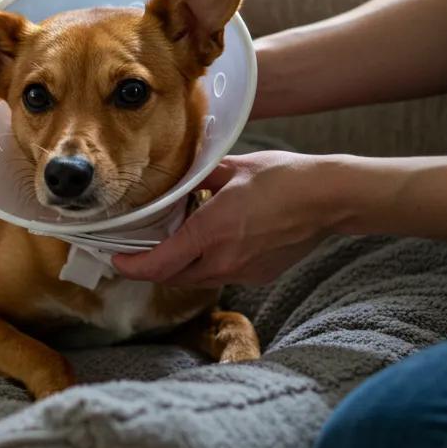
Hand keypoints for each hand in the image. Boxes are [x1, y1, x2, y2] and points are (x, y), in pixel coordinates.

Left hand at [113, 151, 347, 286]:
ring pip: (194, 279)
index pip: (157, 264)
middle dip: (150, 268)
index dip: (130, 266)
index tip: (116, 259)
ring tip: (171, 244)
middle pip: (171, 276)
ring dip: (177, 267)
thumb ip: (198, 177)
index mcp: (210, 232)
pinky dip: (204, 264)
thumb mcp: (232, 168)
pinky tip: (209, 243)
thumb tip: (178, 179)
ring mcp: (242, 272)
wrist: (330, 199)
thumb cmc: (283, 178)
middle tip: (135, 251)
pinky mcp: (257, 275)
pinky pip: (219, 275)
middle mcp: (222, 259)